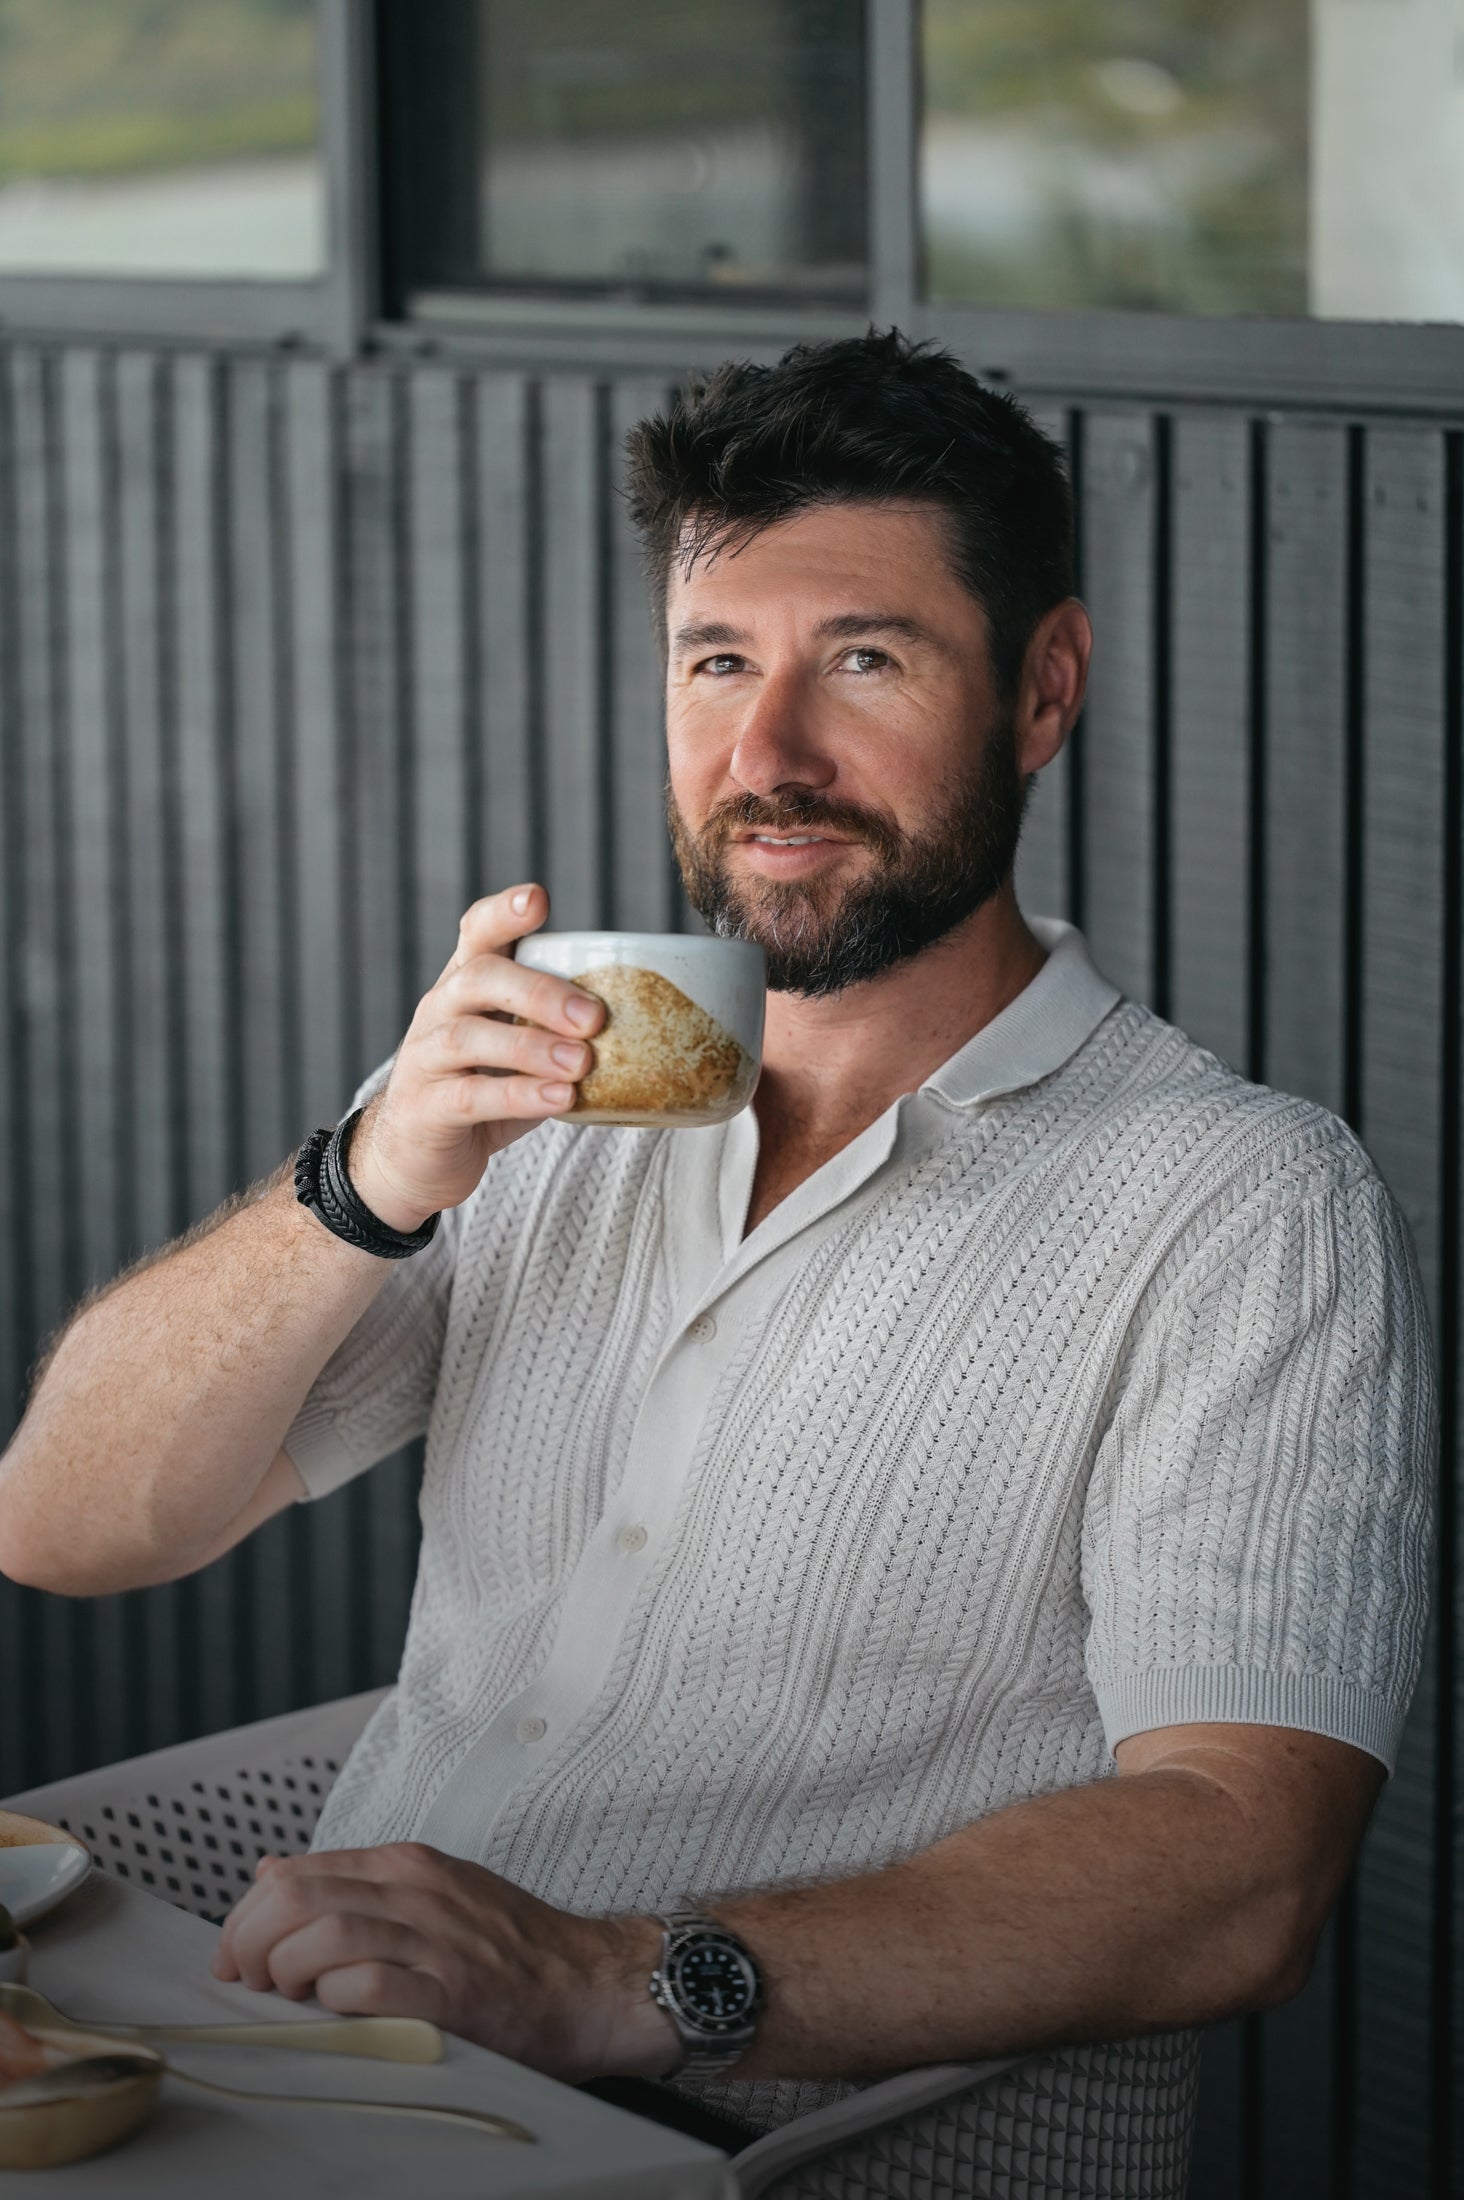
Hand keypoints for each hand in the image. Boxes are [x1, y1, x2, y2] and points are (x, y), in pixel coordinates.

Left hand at [209, 1843, 678, 2082]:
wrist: (593, 1982)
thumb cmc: (514, 1947)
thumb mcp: (433, 1891)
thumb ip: (354, 1885)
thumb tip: (271, 1874)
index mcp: (408, 1865)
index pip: (298, 1870)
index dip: (248, 1915)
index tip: (237, 1953)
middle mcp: (418, 1892)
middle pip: (299, 1896)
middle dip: (252, 1940)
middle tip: (249, 1979)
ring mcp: (436, 1940)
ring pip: (326, 1934)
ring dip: (286, 1970)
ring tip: (285, 1996)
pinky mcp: (453, 1994)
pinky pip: (371, 1985)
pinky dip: (335, 1999)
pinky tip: (336, 2012)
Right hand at [347, 884, 605, 1231]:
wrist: (418, 1158)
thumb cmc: (485, 1092)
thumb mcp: (522, 1049)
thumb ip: (562, 1028)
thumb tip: (648, 1019)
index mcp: (467, 985)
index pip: (477, 932)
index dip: (503, 912)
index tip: (537, 899)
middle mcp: (439, 1010)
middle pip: (478, 977)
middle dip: (538, 990)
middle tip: (593, 1016)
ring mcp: (425, 1059)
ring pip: (467, 1037)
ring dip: (530, 1046)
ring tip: (580, 1062)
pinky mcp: (426, 1109)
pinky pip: (469, 1096)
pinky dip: (518, 1095)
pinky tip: (559, 1099)